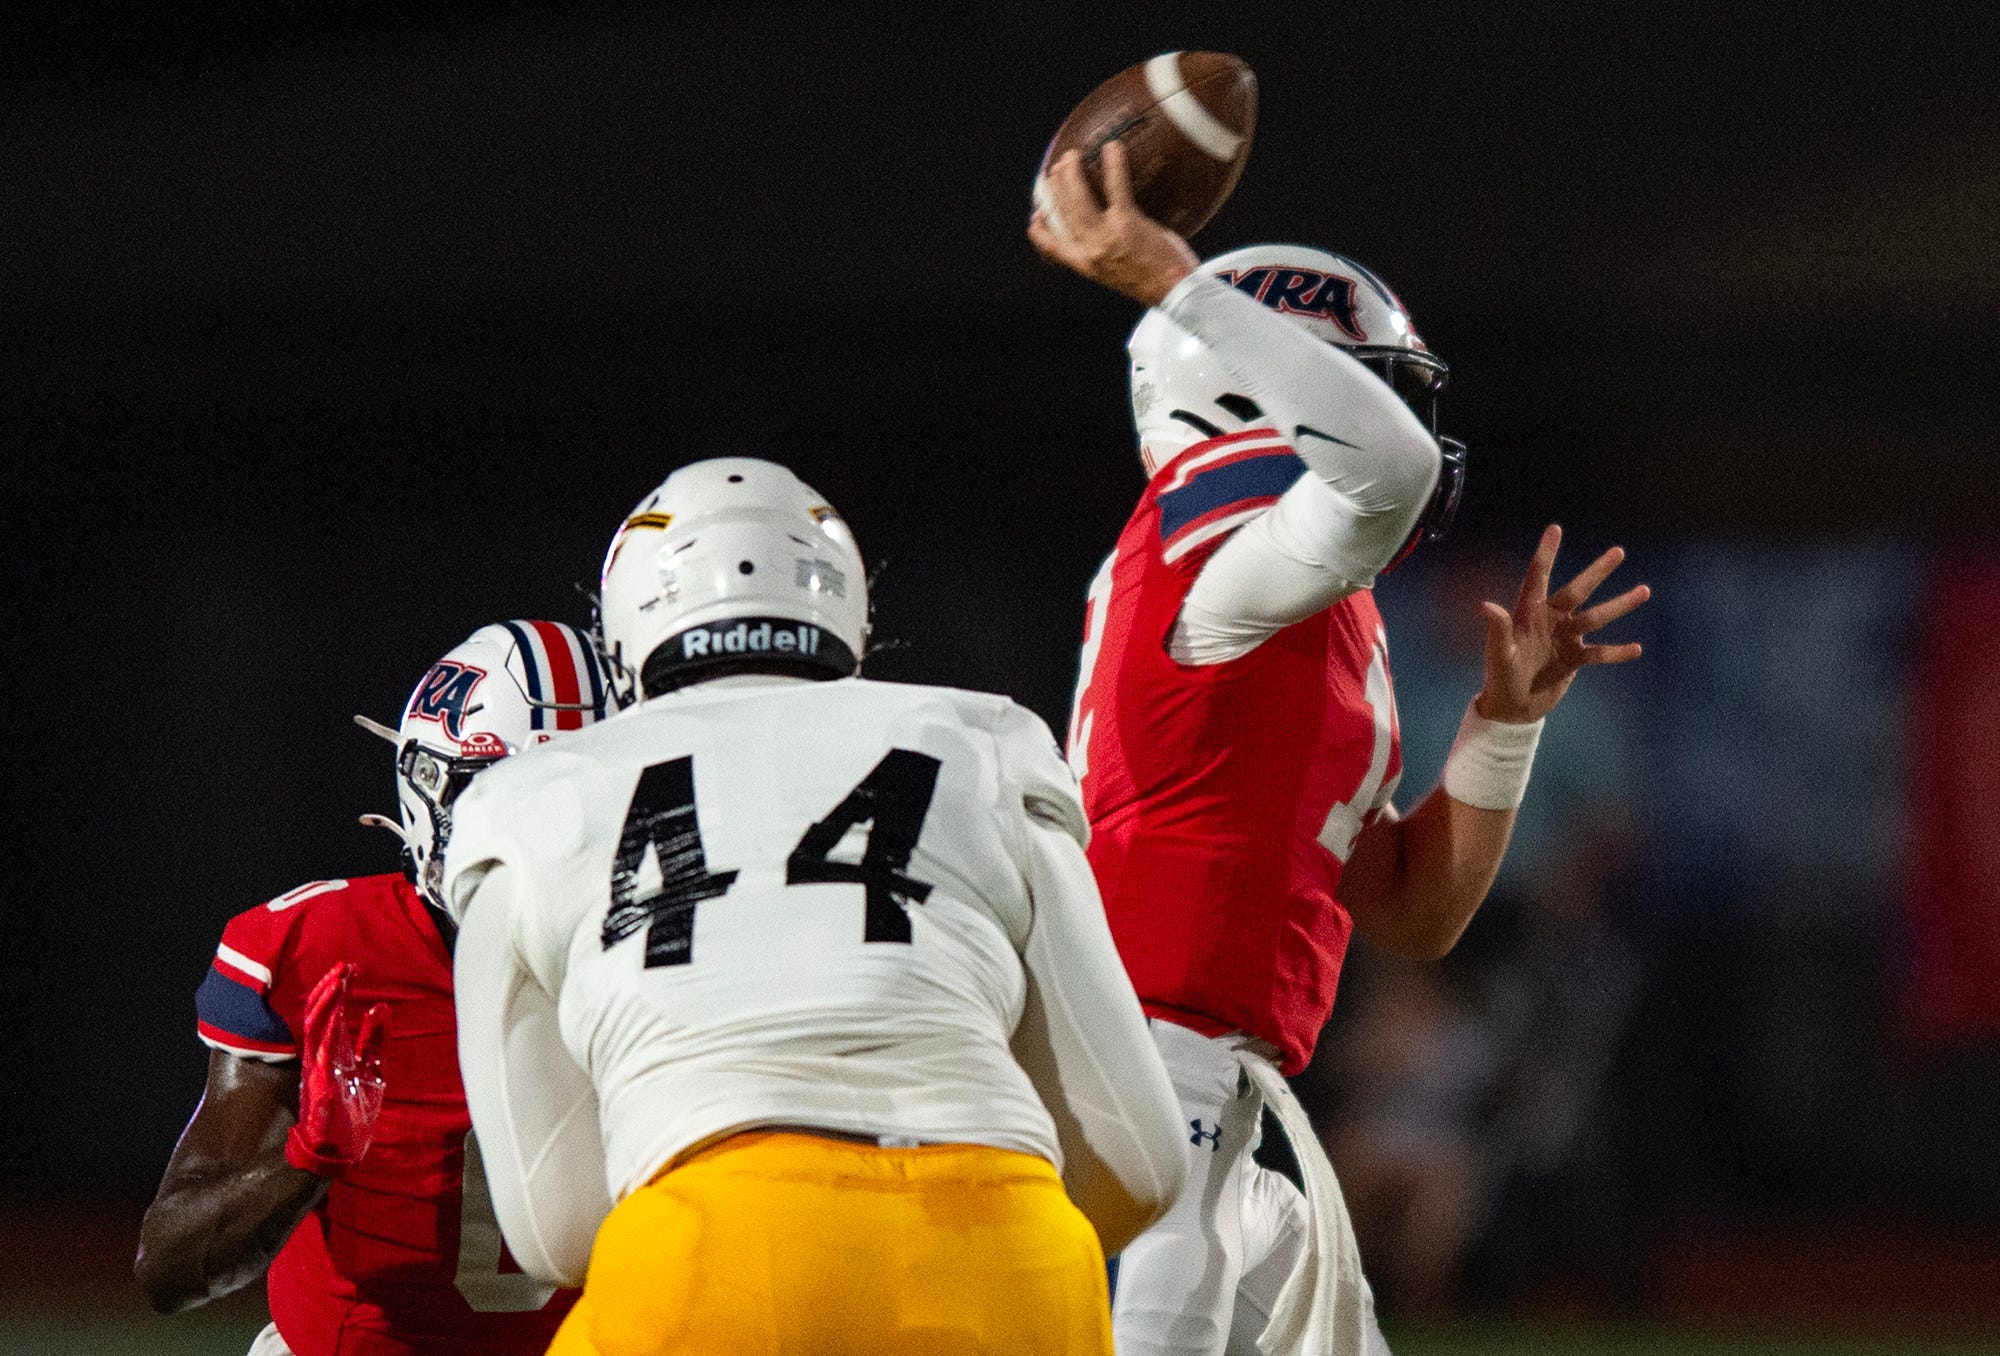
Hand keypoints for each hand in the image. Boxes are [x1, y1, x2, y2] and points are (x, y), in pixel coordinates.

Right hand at [284, 963, 387, 1177]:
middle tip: (344, 966)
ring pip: (315, 1031)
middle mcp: (321, 1058)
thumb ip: (374, 1041)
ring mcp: (317, 1072)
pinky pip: (318, 1060)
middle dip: (330, 990)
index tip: (352, 968)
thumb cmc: (351, 1112)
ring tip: (337, 982)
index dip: (339, 990)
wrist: (341, 1152)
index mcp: (333, 1052)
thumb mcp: (372, 1070)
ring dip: (325, 1005)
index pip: (331, 1013)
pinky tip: (332, 1020)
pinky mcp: (318, 1089)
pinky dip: (324, 1039)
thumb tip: (381, 1007)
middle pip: (320, 1016)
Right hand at [1028, 140, 1198, 307]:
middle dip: (1055, 185)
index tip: (1038, 214)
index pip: (1050, 246)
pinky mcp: (1127, 223)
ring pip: (1077, 197)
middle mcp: (1089, 250)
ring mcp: (1106, 236)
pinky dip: (1113, 164)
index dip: (1040, 227)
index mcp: (1084, 264)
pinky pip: (1115, 186)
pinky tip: (1112, 148)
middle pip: (1062, 211)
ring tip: (1072, 156)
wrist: (1174, 292)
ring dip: (1071, 172)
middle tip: (1059, 167)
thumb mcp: (1117, 274)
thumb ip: (1105, 256)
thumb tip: (1106, 237)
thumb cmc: (1152, 281)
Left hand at [1476, 525, 1650, 723]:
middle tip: (1619, 551)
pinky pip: (1600, 653)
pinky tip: (1637, 648)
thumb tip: (1487, 605)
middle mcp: (1550, 621)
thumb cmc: (1499, 678)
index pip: (1537, 578)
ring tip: (1644, 590)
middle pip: (1577, 591)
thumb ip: (1498, 630)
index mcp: (1528, 614)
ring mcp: (1565, 638)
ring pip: (1596, 617)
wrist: (1513, 707)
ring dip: (1620, 605)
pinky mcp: (1576, 659)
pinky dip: (1617, 652)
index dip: (1546, 554)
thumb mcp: (1499, 654)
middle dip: (1597, 572)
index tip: (1555, 529)